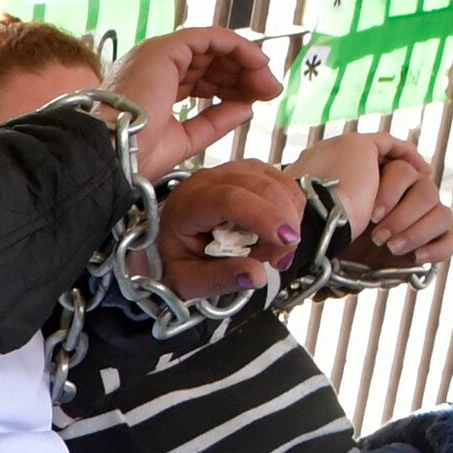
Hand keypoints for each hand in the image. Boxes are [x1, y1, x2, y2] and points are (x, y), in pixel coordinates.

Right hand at [103, 26, 280, 177]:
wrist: (111, 153)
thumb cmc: (133, 155)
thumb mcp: (185, 140)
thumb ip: (214, 122)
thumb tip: (246, 108)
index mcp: (152, 88)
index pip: (199, 78)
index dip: (229, 87)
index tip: (254, 101)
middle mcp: (154, 67)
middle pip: (210, 61)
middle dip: (243, 74)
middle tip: (270, 91)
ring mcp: (159, 55)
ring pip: (214, 47)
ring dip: (247, 62)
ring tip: (267, 83)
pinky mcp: (167, 48)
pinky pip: (213, 38)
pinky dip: (239, 48)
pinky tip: (258, 64)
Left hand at [156, 159, 304, 299]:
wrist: (163, 244)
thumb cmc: (174, 260)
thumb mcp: (188, 280)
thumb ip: (220, 279)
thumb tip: (256, 277)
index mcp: (186, 205)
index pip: (229, 199)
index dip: (263, 217)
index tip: (285, 241)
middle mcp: (208, 181)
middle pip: (259, 187)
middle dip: (282, 223)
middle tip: (280, 259)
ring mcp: (230, 172)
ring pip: (276, 182)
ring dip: (288, 216)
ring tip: (273, 249)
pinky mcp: (248, 173)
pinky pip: (281, 183)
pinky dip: (290, 208)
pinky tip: (277, 232)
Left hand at [325, 131, 452, 265]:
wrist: (314, 235)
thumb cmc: (331, 188)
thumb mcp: (352, 146)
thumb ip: (381, 144)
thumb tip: (408, 156)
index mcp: (379, 182)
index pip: (415, 169)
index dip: (409, 172)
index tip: (412, 175)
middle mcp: (393, 205)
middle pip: (429, 192)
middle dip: (404, 208)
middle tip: (374, 221)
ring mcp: (404, 229)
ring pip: (442, 215)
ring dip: (416, 228)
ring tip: (387, 244)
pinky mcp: (412, 256)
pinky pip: (450, 242)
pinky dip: (437, 248)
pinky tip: (415, 257)